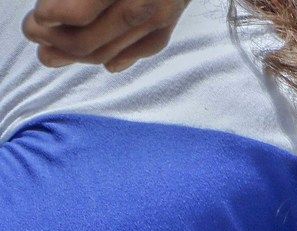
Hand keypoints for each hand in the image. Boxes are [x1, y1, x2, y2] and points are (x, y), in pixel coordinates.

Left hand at [22, 0, 189, 72]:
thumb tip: (51, 8)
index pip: (80, 12)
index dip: (53, 18)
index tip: (37, 17)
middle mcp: (142, 4)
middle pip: (92, 40)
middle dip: (59, 41)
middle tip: (34, 34)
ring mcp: (158, 18)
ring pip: (112, 52)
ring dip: (78, 55)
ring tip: (52, 53)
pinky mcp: (169, 24)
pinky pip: (143, 50)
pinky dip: (121, 59)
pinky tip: (105, 64)